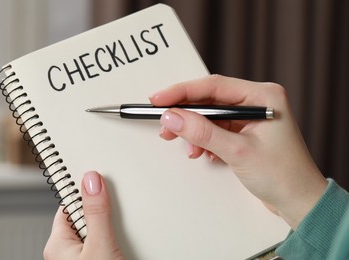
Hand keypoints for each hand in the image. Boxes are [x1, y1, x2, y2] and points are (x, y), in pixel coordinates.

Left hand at [44, 171, 122, 259]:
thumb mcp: (100, 244)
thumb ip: (96, 213)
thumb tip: (91, 181)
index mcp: (57, 245)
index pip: (70, 205)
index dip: (86, 192)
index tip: (101, 180)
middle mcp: (66, 252)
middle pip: (87, 217)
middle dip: (104, 213)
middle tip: (118, 214)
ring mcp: (83, 257)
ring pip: (100, 231)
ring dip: (114, 230)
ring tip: (123, 236)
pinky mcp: (98, 259)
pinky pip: (107, 244)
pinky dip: (118, 241)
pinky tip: (125, 245)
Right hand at [150, 75, 326, 228]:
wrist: (299, 201)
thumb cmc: (283, 176)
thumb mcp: (238, 151)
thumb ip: (202, 132)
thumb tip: (173, 118)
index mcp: (263, 96)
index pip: (214, 86)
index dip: (182, 92)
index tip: (160, 99)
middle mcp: (256, 102)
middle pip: (210, 100)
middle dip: (186, 115)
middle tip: (166, 125)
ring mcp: (250, 118)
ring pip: (210, 116)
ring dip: (195, 131)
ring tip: (187, 147)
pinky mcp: (244, 132)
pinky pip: (216, 129)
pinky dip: (205, 140)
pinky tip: (203, 152)